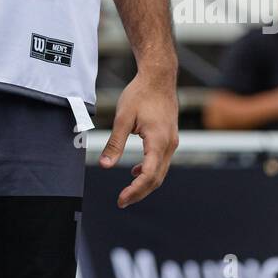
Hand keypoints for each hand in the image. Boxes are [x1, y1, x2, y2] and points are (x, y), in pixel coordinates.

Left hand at [100, 71, 178, 207]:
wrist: (159, 77)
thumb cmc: (140, 93)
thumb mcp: (123, 118)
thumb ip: (115, 143)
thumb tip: (105, 165)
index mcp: (158, 141)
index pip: (149, 175)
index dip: (135, 190)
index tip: (121, 199)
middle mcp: (169, 144)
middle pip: (156, 178)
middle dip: (139, 192)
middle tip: (122, 201)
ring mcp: (172, 141)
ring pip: (160, 171)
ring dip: (145, 182)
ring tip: (127, 191)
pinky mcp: (170, 137)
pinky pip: (161, 160)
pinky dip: (149, 170)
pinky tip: (135, 170)